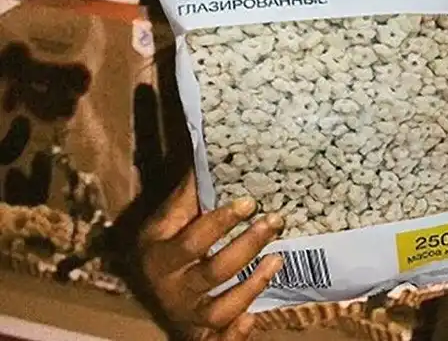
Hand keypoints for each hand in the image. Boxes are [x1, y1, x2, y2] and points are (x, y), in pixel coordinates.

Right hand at [136, 173, 283, 339]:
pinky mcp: (199, 332)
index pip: (193, 238)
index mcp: (159, 253)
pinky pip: (217, 339)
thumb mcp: (168, 218)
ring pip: (219, 308)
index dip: (222, 221)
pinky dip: (235, 333)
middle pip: (212, 271)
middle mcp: (170, 286)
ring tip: (278, 259)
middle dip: (247, 247)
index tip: (251, 202)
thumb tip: (212, 145)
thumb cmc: (167, 241)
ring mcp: (186, 312)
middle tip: (275, 221)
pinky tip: (253, 319)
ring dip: (251, 286)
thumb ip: (189, 192)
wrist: (150, 286)